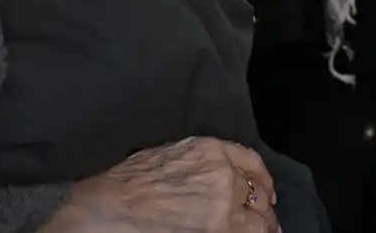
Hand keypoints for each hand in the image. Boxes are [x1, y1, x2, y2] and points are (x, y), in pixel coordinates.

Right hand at [40, 137, 278, 232]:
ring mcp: (223, 205)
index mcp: (209, 149)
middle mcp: (222, 173)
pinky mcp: (219, 230)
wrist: (110, 207)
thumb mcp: (166, 153)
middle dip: (260, 207)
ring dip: (262, 227)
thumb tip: (211, 175)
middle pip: (255, 192)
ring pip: (258, 220)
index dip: (262, 178)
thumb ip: (197, 161)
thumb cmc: (126, 182)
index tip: (265, 190)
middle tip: (263, 219)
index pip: (249, 160)